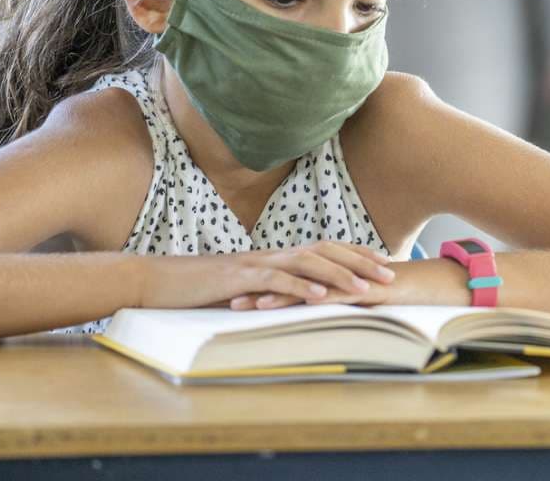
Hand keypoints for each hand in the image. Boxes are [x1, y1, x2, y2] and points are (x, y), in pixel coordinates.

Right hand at [140, 242, 395, 309]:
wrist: (159, 280)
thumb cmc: (200, 288)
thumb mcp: (243, 289)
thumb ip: (270, 291)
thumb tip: (296, 301)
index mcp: (275, 256)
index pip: (324, 248)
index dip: (355, 253)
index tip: (384, 262)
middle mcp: (271, 254)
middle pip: (325, 250)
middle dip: (360, 261)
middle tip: (390, 274)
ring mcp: (256, 264)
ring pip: (306, 262)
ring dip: (339, 274)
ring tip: (365, 287)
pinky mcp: (239, 278)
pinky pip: (276, 281)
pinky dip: (300, 287)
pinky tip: (320, 296)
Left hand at [238, 256, 468, 312]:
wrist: (429, 284)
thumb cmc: (395, 295)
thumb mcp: (358, 301)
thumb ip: (336, 302)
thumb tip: (313, 315)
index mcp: (329, 277)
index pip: (289, 280)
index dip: (262, 286)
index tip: (234, 295)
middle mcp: (333, 275)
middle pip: (288, 280)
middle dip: (256, 289)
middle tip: (225, 299)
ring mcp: (346, 280)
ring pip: (303, 286)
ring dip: (273, 296)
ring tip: (245, 305)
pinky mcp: (360, 289)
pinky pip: (330, 294)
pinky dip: (308, 299)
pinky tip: (288, 305)